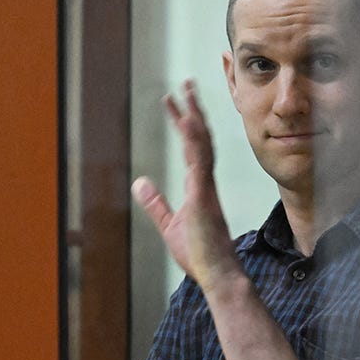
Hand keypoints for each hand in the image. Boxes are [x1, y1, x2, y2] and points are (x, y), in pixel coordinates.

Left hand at [133, 80, 237, 291]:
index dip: (184, 125)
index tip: (176, 104)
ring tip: (186, 92)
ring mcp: (206, 188)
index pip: (191, 150)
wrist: (219, 275)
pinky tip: (189, 122)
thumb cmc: (200, 255)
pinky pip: (200, 163)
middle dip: (192, 111)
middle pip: (200, 139)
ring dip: (193, 117)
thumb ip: (156, 204)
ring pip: (202, 145)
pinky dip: (195, 141)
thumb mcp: (170, 225)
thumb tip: (140, 182)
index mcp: (199, 188)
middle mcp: (205, 183)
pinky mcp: (204, 197)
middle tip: (185, 84)